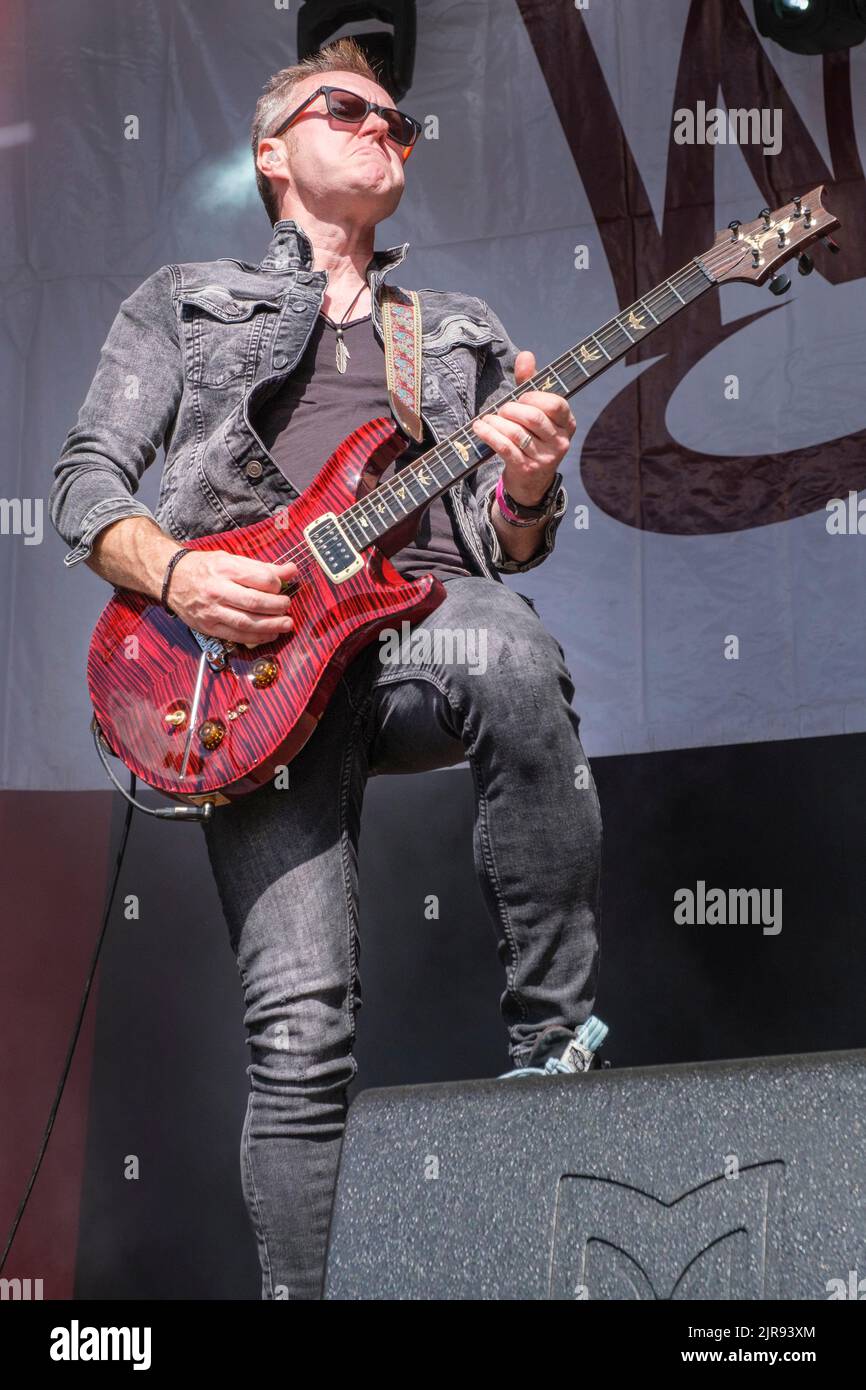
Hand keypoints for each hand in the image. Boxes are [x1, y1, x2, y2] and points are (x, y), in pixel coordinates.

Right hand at [166, 550, 298, 646]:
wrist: (170, 578)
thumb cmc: (204, 568)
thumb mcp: (231, 559)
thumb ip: (262, 567)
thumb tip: (291, 570)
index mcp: (225, 568)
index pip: (259, 578)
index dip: (276, 584)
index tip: (281, 586)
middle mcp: (217, 590)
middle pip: (254, 602)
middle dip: (277, 607)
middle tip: (287, 606)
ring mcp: (212, 610)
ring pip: (246, 622)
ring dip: (271, 626)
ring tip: (286, 624)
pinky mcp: (208, 627)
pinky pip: (236, 636)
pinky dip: (256, 637)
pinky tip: (269, 634)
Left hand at [470, 350, 575, 504]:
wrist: (531, 483)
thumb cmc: (533, 439)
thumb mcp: (536, 412)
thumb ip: (530, 383)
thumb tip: (525, 355)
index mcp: (568, 424)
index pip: (556, 404)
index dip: (534, 396)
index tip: (521, 397)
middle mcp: (560, 442)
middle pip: (534, 417)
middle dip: (512, 409)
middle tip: (502, 410)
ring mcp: (544, 458)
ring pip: (517, 433)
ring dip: (497, 422)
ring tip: (487, 420)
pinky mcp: (526, 469)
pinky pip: (505, 448)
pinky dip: (489, 435)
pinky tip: (479, 428)